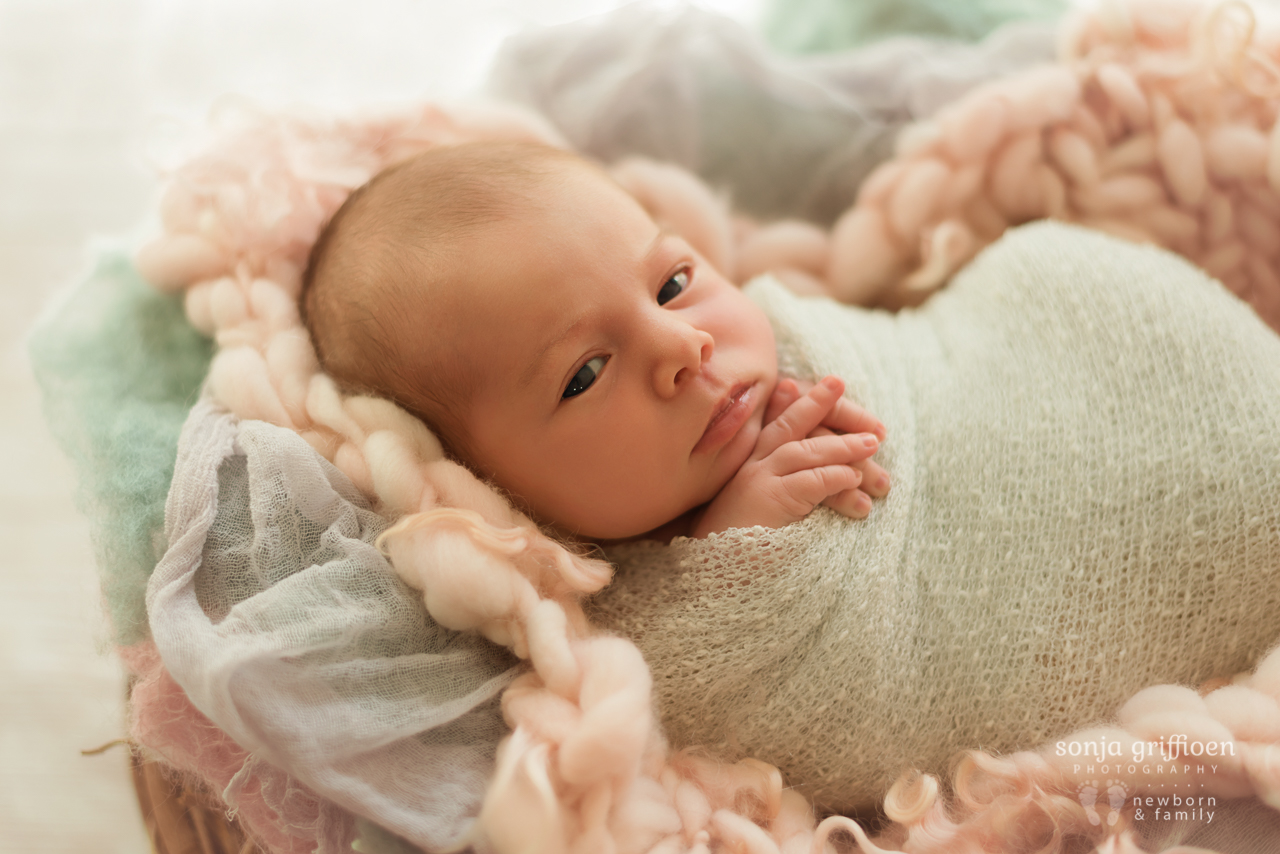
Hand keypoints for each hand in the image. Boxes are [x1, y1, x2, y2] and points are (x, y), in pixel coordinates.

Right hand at [692, 376, 883, 536]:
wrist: (714, 577)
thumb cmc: (739, 552)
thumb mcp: (763, 512)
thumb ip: (785, 489)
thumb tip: (823, 475)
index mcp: (747, 467)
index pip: (773, 425)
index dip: (793, 402)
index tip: (814, 384)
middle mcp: (750, 468)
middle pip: (786, 425)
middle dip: (815, 402)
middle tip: (839, 382)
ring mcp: (757, 481)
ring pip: (804, 451)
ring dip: (842, 446)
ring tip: (872, 442)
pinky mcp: (769, 500)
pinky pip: (810, 481)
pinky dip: (835, 476)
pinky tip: (853, 477)